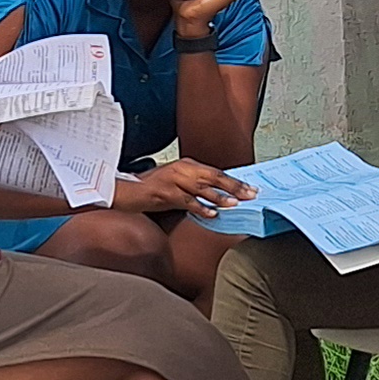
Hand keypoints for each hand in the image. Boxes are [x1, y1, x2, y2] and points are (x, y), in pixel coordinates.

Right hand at [122, 158, 245, 217]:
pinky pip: (186, 201)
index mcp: (187, 165)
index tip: (250, 188)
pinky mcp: (165, 193)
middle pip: (213, 177)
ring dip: (220, 197)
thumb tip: (219, 194)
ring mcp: (173, 181)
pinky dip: (200, 208)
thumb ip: (196, 185)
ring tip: (234, 203)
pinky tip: (211, 214)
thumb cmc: (153, 188)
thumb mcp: (177, 181)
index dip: (234, 181)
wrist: (129, 191)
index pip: (216, 172)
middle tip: (250, 194)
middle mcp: (182, 170)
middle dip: (234, 187)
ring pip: (201, 188)